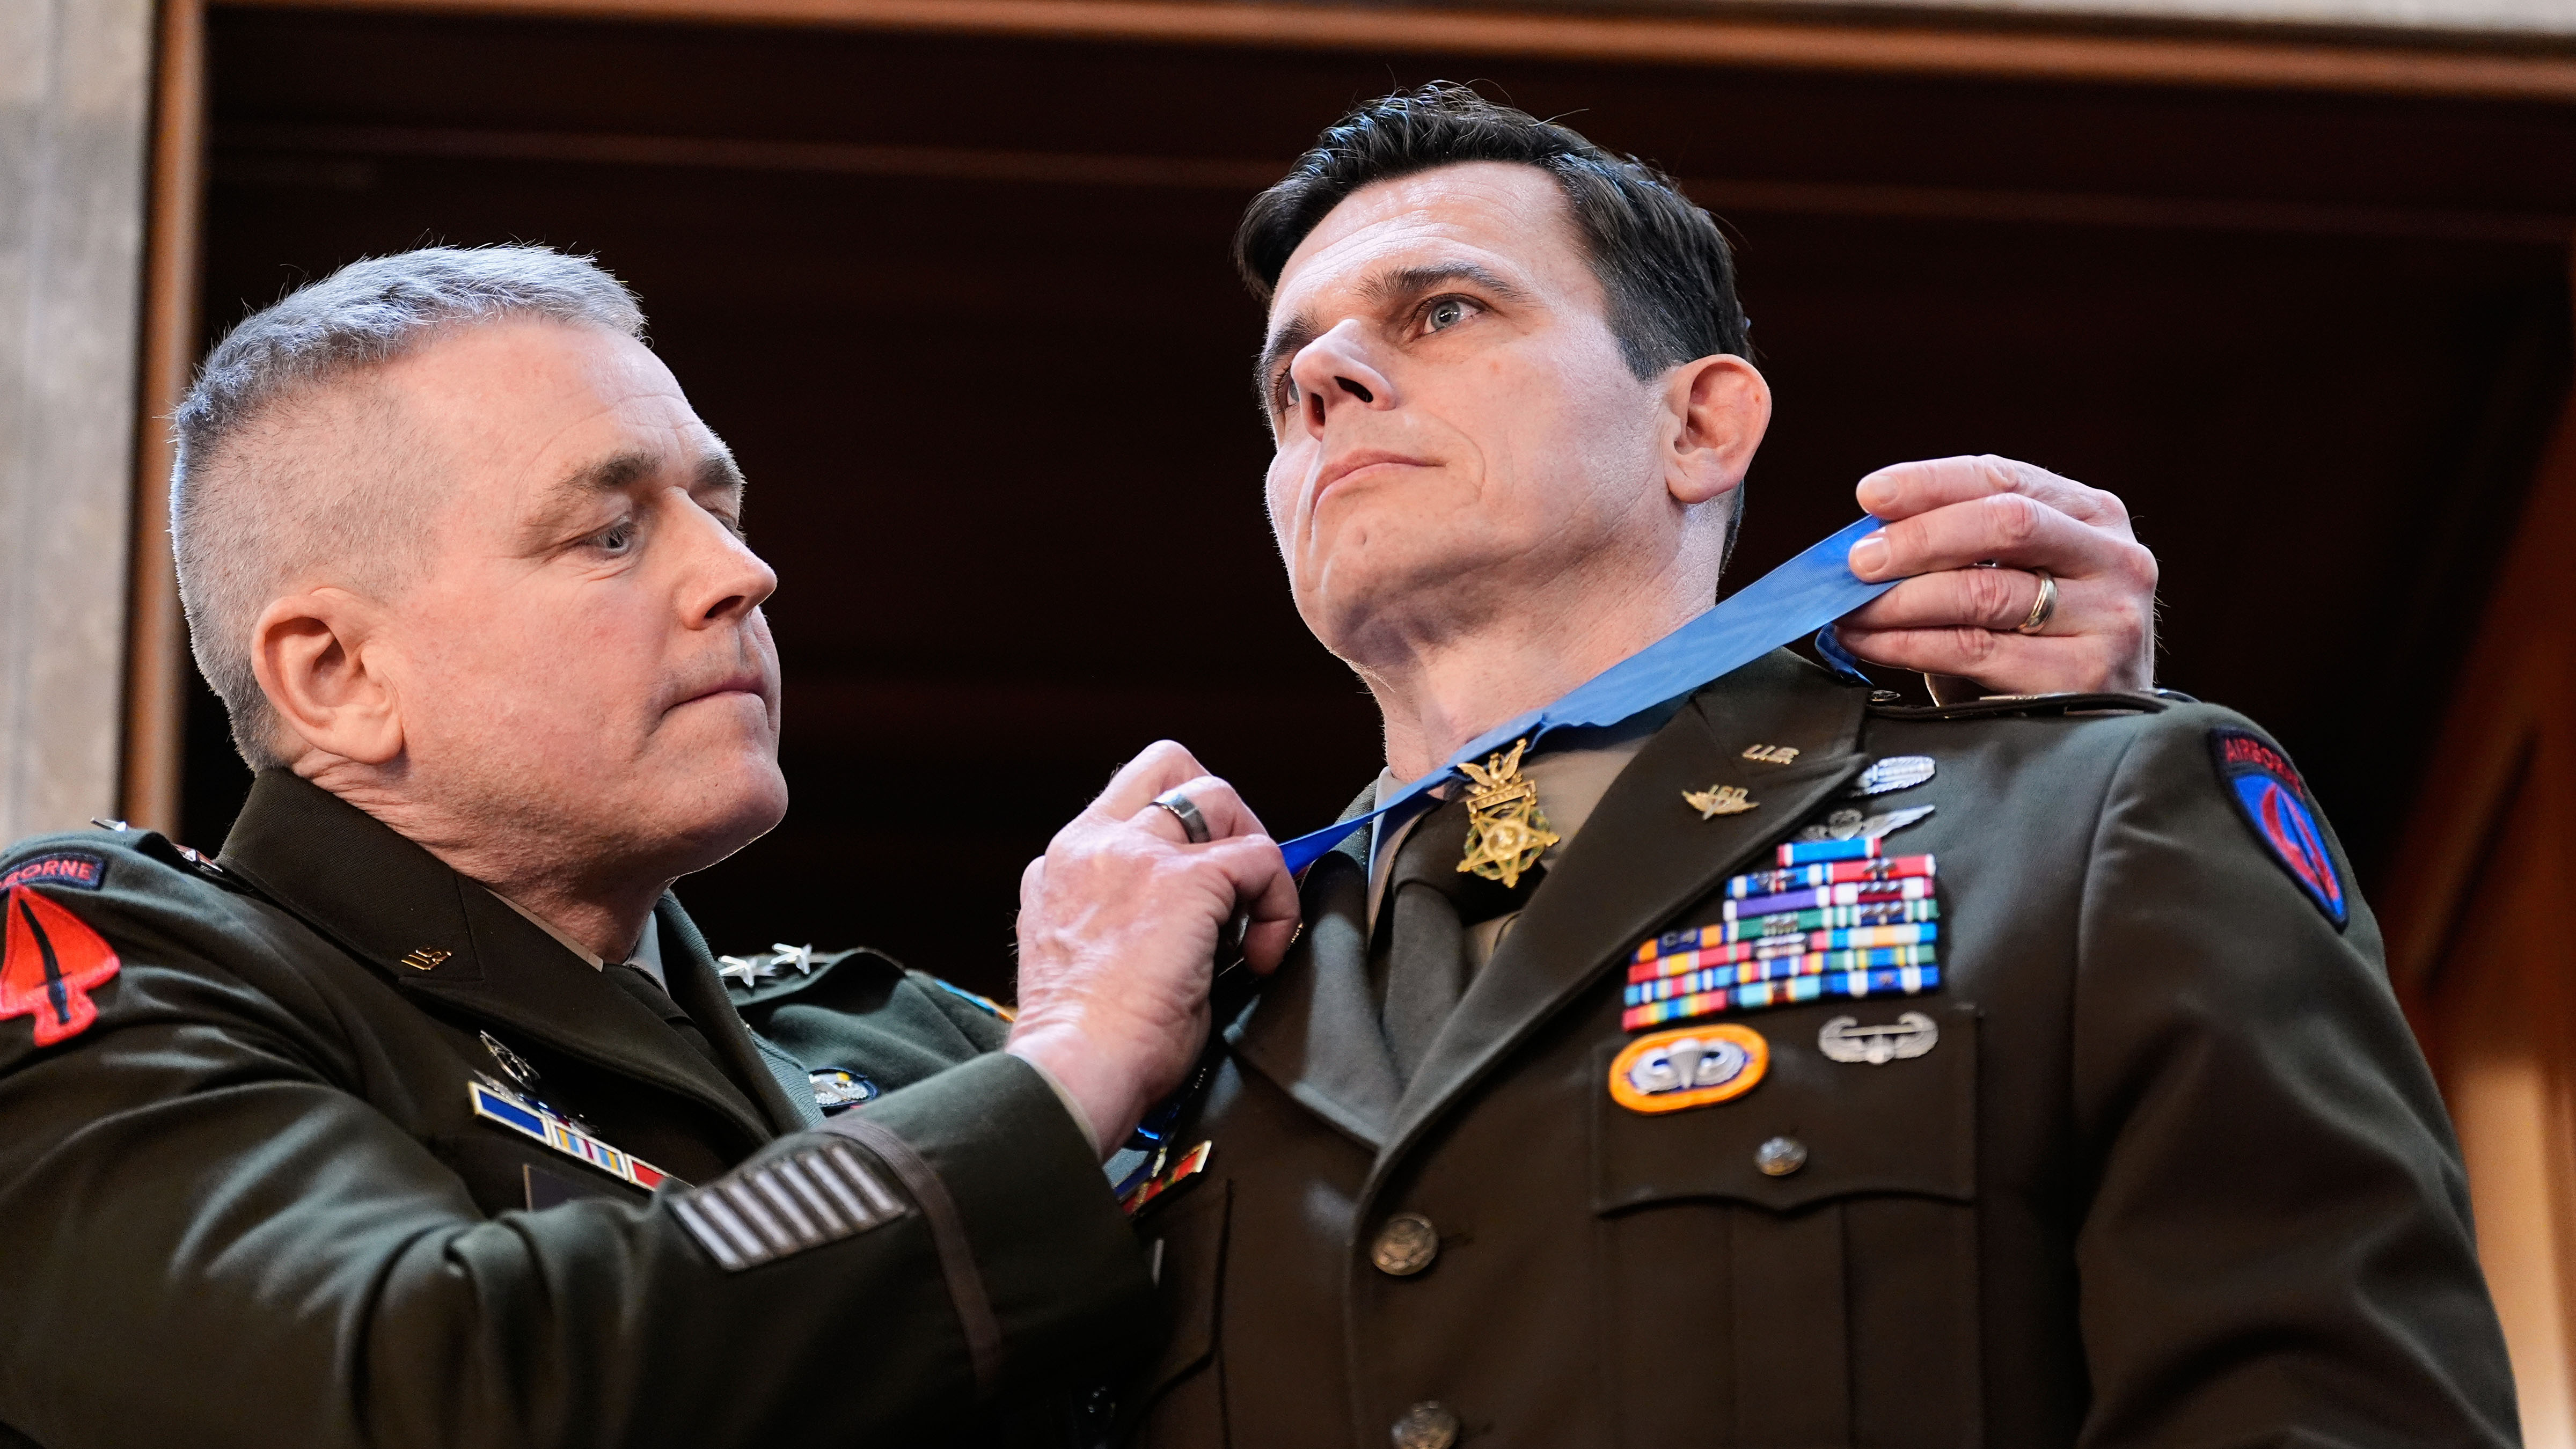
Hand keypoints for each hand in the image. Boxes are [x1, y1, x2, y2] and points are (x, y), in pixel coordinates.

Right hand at [1005, 741, 1300, 1157]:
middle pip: (1169, 765)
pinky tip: (1262, 956)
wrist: (1077, 1071)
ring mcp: (1135, 854)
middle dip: (1219, 812)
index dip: (1179, 829)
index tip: (1203, 888)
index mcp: (1061, 865)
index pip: (1127, 799)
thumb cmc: (1086, 1044)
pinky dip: (1278, 905)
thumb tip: (1194, 917)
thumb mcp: (1083, 956)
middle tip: (1236, 881)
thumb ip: (1118, 915)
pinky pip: (1261, 857)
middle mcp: (1091, 844)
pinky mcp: (1184, 880)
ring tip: (1252, 923)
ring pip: (1219, 796)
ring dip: (1251, 855)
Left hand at [1835, 455, 2156, 704]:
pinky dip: (1909, 644)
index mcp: (2093, 516)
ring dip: (1901, 599)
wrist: (2093, 722)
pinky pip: (1975, 650)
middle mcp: (2114, 558)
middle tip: (1858, 561)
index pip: (2006, 478)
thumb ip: (1962, 548)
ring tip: (1851, 608)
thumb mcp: (2013, 578)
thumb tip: (1867, 537)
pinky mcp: (2085, 676)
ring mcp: (2109, 618)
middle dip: (1918, 539)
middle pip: (2005, 524)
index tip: (1872, 494)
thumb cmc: (2039, 643)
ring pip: (1985, 592)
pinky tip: (1872, 642)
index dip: (1932, 481)